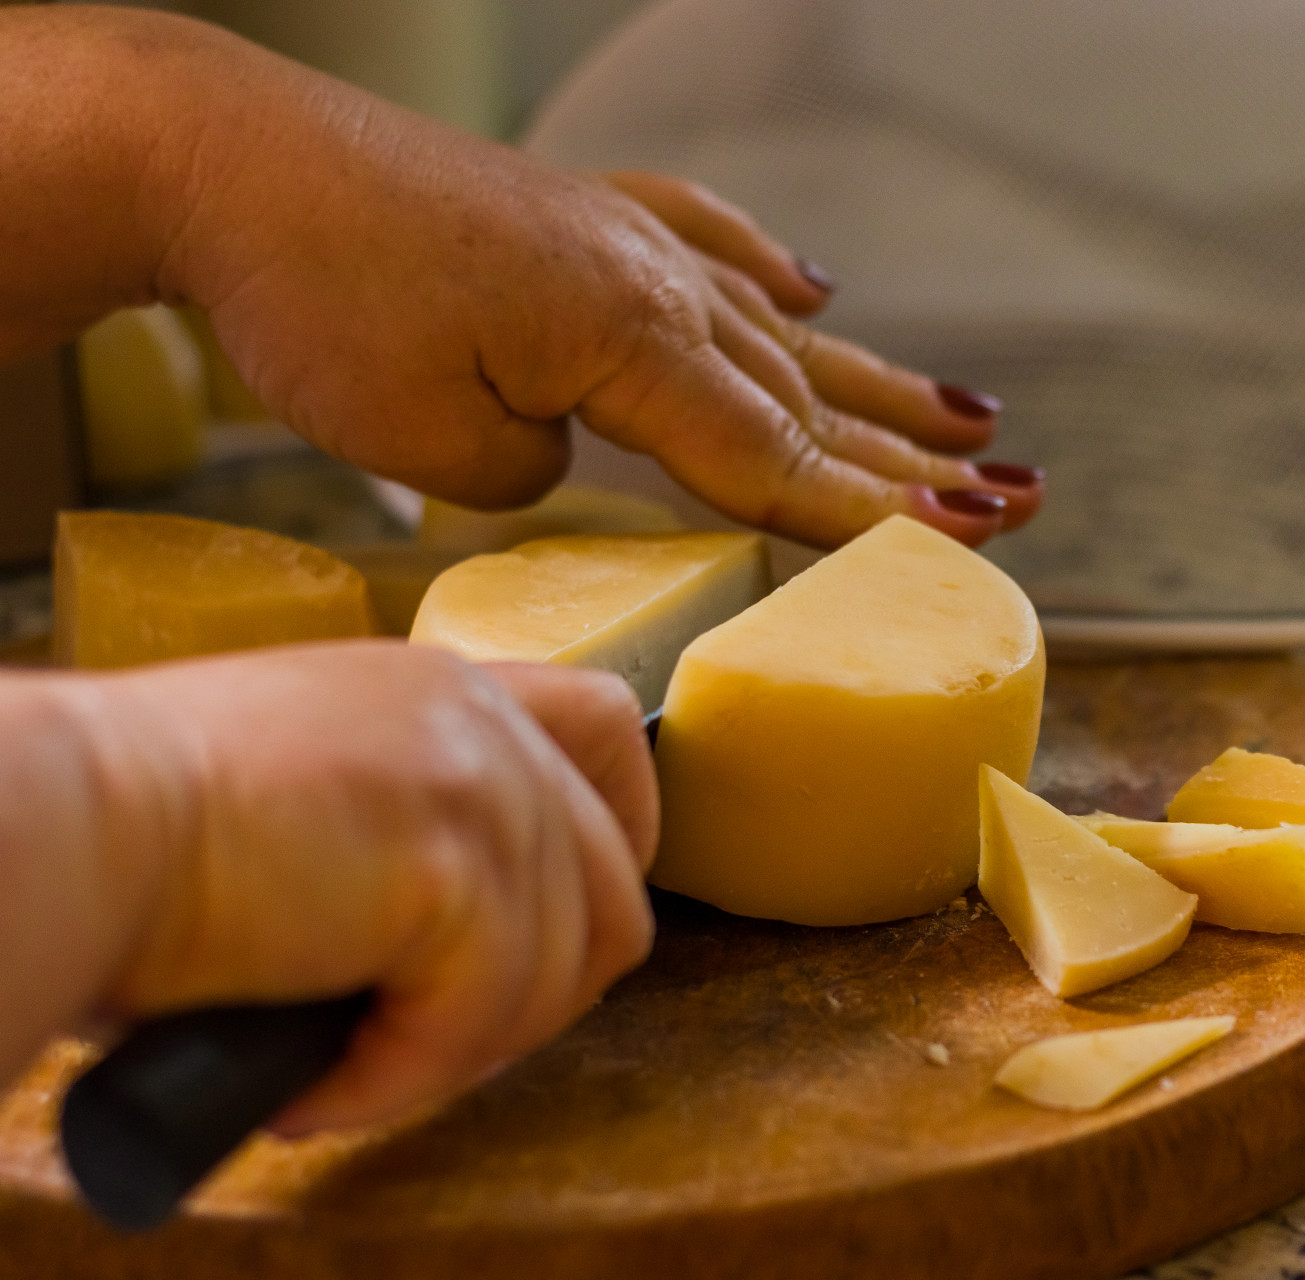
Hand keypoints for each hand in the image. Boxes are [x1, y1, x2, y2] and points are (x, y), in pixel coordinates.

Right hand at [43, 643, 656, 1135]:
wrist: (59, 826)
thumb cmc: (131, 836)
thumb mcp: (312, 791)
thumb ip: (410, 827)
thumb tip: (467, 942)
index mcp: (444, 691)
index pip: (607, 732)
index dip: (617, 840)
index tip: (554, 929)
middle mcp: (479, 720)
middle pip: (609, 888)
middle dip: (531, 996)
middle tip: (418, 1044)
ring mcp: (478, 784)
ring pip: (559, 970)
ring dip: (456, 1049)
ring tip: (347, 1068)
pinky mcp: (451, 865)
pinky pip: (480, 1018)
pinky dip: (400, 1080)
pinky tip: (315, 1083)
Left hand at [129, 14, 1041, 545]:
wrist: (224, 162)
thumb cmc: (313, 301)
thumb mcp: (425, 440)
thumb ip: (532, 477)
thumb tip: (567, 456)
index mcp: (630, 337)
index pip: (773, 453)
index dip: (873, 513)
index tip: (969, 545)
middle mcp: (651, 280)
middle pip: (806, 394)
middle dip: (916, 461)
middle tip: (1015, 502)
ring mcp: (619, 238)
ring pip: (776, 329)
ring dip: (880, 381)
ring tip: (974, 417)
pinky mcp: (574, 216)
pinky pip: (705, 243)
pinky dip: (769, 276)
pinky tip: (817, 290)